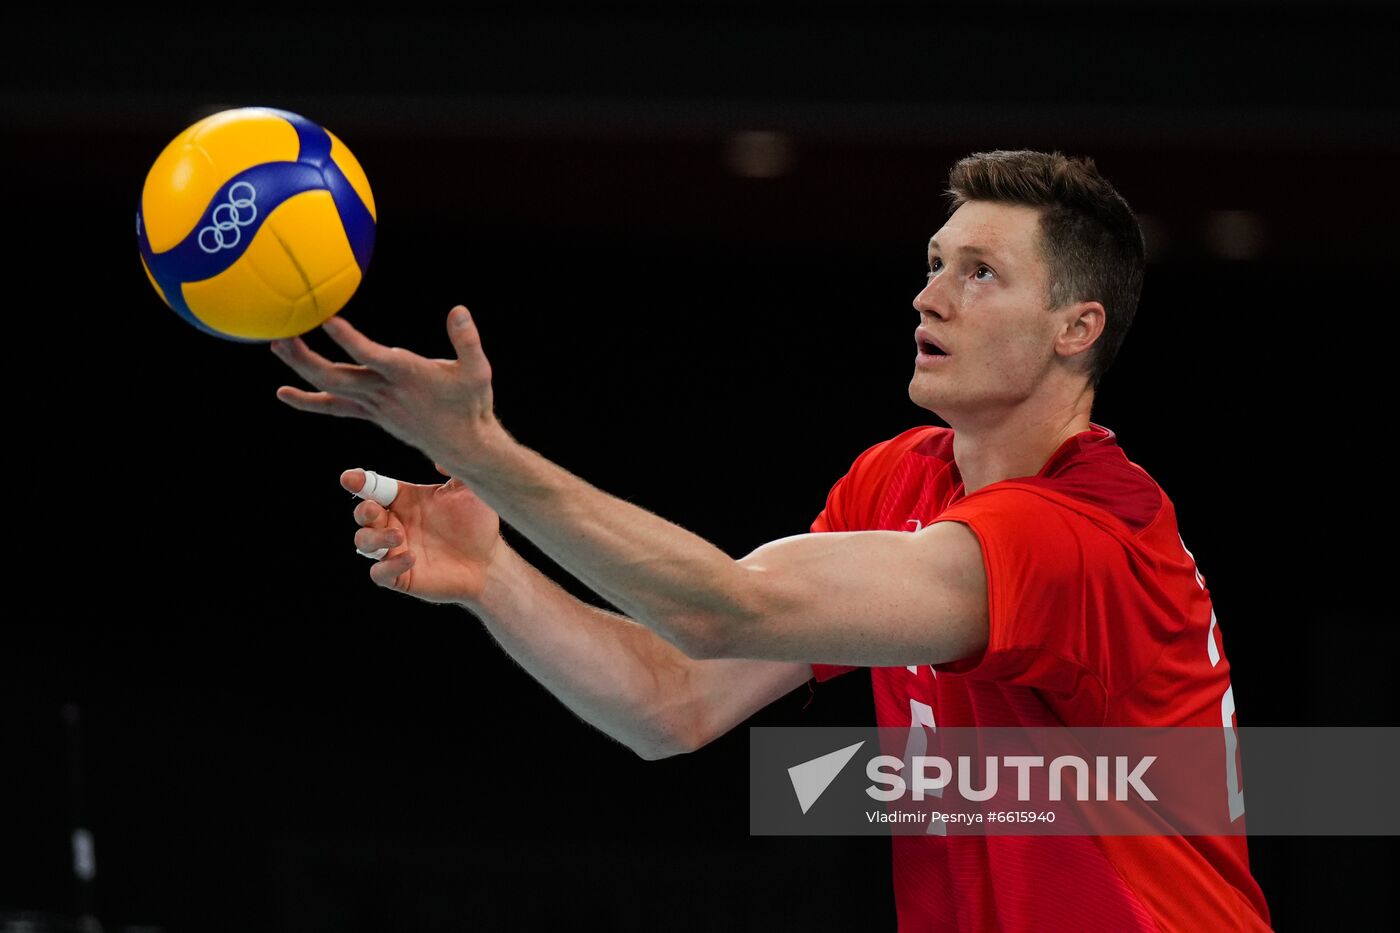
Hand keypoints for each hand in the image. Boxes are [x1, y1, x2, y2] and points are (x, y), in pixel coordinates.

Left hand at [271, 307, 504, 473]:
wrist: (463, 445)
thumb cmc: (471, 404)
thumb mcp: (478, 370)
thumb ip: (467, 340)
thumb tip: (458, 310)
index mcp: (407, 375)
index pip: (370, 356)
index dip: (347, 339)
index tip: (326, 318)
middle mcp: (384, 391)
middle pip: (335, 376)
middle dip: (305, 356)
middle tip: (281, 332)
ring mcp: (374, 405)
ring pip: (330, 388)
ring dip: (301, 367)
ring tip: (277, 345)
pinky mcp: (372, 413)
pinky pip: (334, 406)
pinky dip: (308, 400)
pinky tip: (284, 392)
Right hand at [346, 465, 501, 602]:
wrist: (490, 561)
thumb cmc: (478, 524)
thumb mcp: (470, 491)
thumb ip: (456, 469)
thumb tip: (439, 455)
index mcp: (405, 500)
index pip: (374, 488)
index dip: (359, 481)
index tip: (350, 478)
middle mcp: (395, 523)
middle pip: (363, 514)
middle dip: (364, 511)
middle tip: (376, 509)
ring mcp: (395, 550)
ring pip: (364, 543)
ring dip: (374, 538)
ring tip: (399, 536)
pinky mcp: (401, 576)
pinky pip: (380, 573)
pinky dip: (389, 566)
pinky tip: (411, 558)